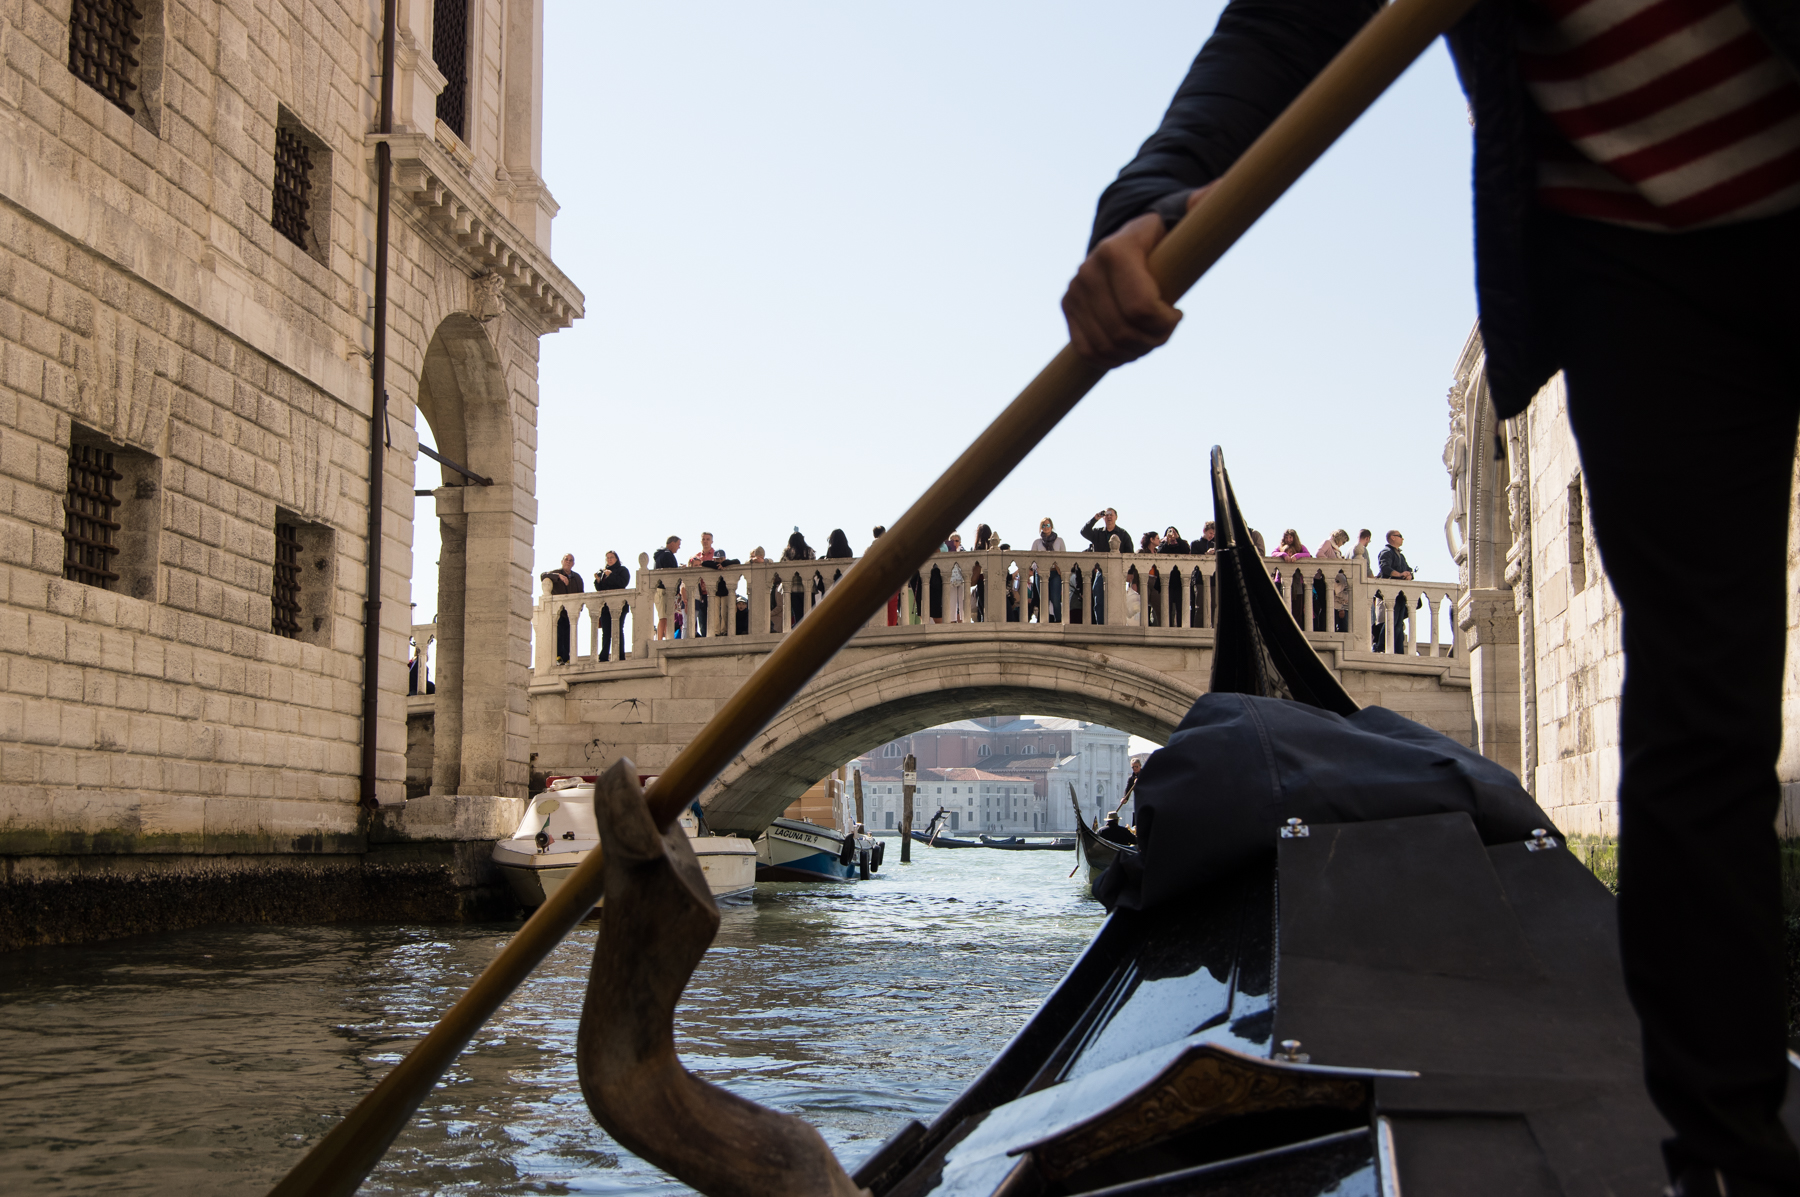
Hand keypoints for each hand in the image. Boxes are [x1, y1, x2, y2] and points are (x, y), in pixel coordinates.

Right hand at [1061, 186, 1211, 366]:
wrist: (1122, 237)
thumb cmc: (1162, 234)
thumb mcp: (1184, 216)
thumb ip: (1204, 204)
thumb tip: (1223, 187)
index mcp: (1116, 250)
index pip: (1141, 308)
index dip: (1165, 323)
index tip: (1179, 313)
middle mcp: (1088, 271)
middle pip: (1124, 332)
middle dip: (1152, 340)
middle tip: (1166, 330)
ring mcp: (1074, 291)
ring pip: (1107, 346)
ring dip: (1134, 351)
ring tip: (1150, 338)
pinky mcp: (1068, 307)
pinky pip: (1087, 350)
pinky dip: (1110, 358)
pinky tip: (1129, 348)